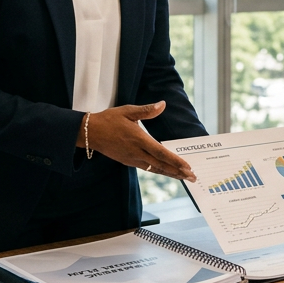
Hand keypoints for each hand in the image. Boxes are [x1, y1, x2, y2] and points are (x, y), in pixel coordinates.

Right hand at [78, 102, 196, 181]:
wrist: (90, 133)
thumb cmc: (109, 119)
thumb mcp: (127, 111)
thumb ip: (147, 110)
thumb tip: (162, 104)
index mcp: (138, 139)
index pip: (161, 153)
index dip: (175, 161)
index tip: (187, 166)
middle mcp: (136, 152)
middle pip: (161, 165)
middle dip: (178, 172)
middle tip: (193, 177)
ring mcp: (132, 159)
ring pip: (155, 169)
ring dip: (170, 174)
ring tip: (184, 177)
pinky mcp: (128, 161)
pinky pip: (147, 168)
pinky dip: (159, 171)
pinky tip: (167, 172)